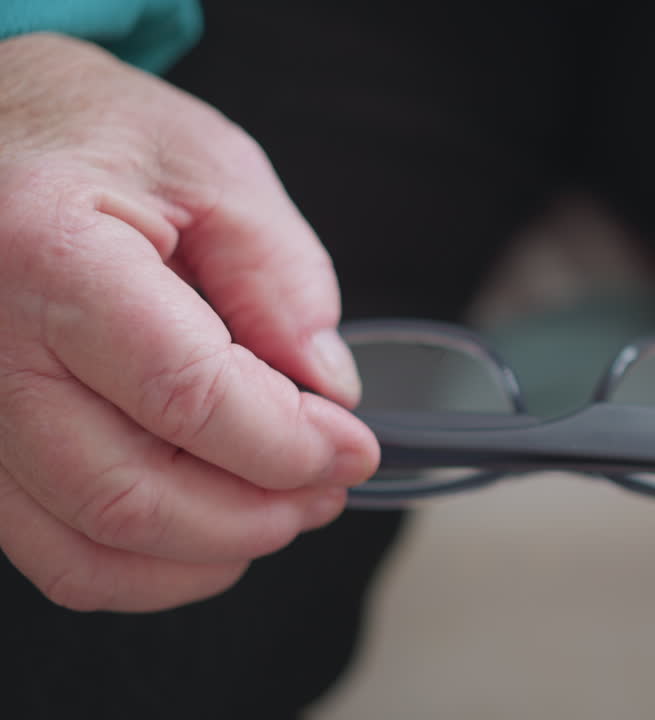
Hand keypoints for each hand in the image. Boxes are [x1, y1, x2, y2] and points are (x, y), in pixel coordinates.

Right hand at [0, 34, 378, 611]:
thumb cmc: (90, 136)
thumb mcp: (211, 166)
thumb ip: (281, 276)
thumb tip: (328, 390)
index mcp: (47, 255)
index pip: (186, 397)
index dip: (291, 444)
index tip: (355, 447)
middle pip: (131, 496)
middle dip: (258, 514)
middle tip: (327, 488)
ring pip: (88, 552)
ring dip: (209, 554)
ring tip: (282, 511)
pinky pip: (53, 555)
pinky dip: (148, 565)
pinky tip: (211, 527)